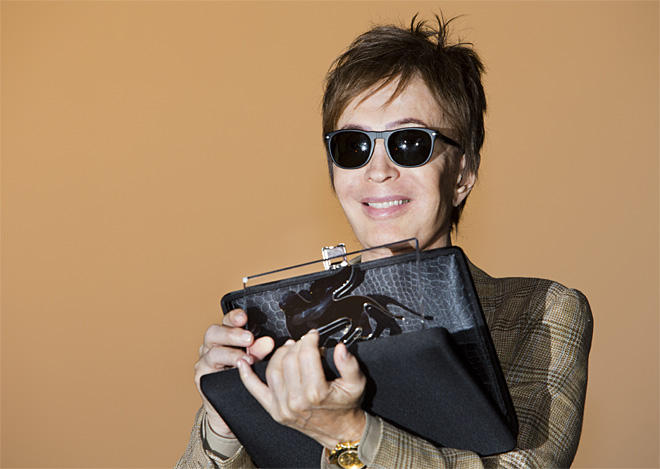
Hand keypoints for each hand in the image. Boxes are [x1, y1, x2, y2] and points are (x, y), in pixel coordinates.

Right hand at [194, 308, 274, 436]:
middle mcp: (211, 346)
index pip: (227, 321)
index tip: (244, 317)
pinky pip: (207, 371)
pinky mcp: (201, 378)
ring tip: (247, 359)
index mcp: (225, 337)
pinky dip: (221, 370)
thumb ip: (258, 350)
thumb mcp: (254, 361)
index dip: (233, 317)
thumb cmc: (243, 377)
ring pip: (211, 352)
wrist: (232, 407)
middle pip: (214, 332)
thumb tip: (268, 341)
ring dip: (230, 354)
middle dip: (231, 334)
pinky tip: (234, 371)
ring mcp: (204, 362)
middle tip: (249, 338)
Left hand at [237, 330, 366, 447]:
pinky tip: (243, 362)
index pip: (306, 355)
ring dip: (279, 354)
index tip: (314, 335)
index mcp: (316, 393)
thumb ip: (349, 364)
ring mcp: (282, 406)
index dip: (310, 339)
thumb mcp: (356, 384)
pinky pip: (255, 390)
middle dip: (297, 344)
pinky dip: (247, 375)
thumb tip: (340, 348)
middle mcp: (296, 401)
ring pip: (273, 369)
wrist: (339, 431)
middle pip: (289, 360)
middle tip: (305, 342)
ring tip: (289, 348)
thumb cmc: (346, 406)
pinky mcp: (273, 410)